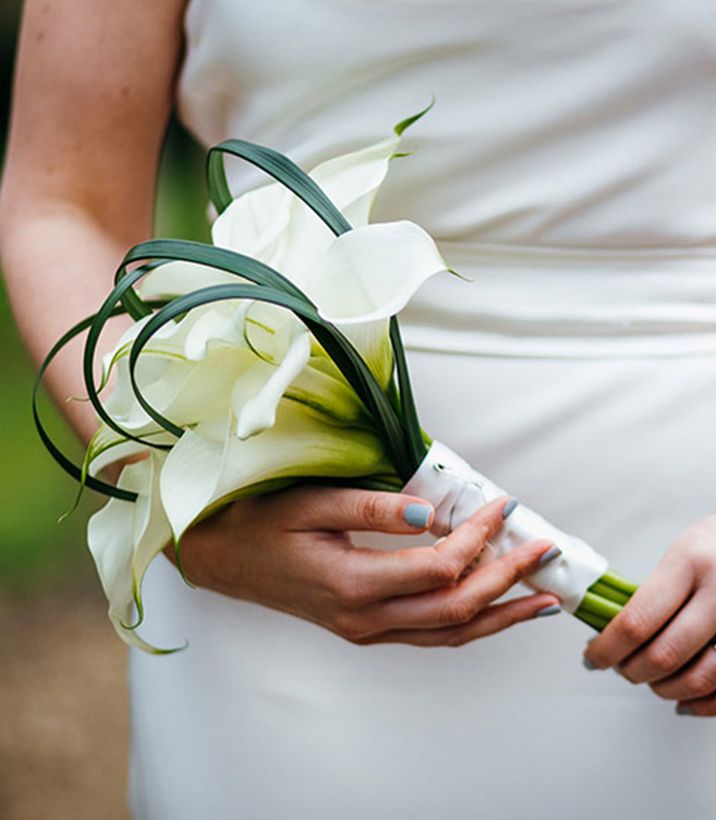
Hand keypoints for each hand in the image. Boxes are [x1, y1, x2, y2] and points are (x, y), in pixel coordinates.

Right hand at [167, 486, 560, 646]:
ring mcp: (368, 631)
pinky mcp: (368, 630)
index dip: (478, 537)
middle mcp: (366, 619)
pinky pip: (431, 636)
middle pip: (455, 609)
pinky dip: (471, 624)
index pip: (438, 568)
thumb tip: (430, 511)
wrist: (224, 558)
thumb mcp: (311, 502)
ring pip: (450, 634)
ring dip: (500, 614)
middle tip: (544, 549)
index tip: (501, 505)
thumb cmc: (262, 524)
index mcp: (352, 584)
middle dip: (507, 579)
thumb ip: (371, 506)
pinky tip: (495, 610)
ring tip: (543, 597)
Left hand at [583, 513, 715, 715]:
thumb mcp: (685, 551)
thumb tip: (612, 626)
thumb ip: (656, 589)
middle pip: (663, 655)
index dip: (607, 648)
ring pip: (697, 679)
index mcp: (689, 563)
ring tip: (649, 680)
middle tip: (618, 667)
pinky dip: (701, 704)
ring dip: (663, 689)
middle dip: (631, 670)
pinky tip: (683, 700)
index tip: (592, 656)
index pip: (637, 620)